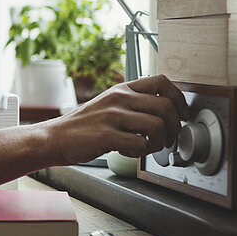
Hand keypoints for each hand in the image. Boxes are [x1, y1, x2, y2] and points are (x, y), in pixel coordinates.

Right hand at [43, 74, 189, 164]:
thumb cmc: (84, 125)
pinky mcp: (105, 135)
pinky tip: (128, 151)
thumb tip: (166, 113)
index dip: (179, 99)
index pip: (162, 82)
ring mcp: (112, 116)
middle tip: (167, 139)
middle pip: (166, 107)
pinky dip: (140, 153)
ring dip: (159, 143)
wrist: (55, 138)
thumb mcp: (108, 104)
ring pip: (157, 127)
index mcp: (122, 89)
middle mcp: (118, 99)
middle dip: (174, 128)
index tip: (181, 114)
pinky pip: (139, 145)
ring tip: (148, 147)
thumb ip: (133, 104)